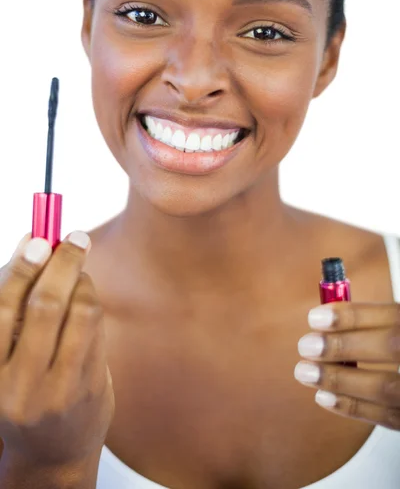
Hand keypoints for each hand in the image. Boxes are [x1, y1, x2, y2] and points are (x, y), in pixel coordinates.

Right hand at [0, 232, 114, 465]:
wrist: (51, 458)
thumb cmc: (24, 396)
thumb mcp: (6, 359)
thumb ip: (16, 309)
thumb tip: (32, 245)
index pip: (2, 307)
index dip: (22, 265)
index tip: (38, 236)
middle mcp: (19, 384)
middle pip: (45, 305)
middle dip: (62, 263)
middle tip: (74, 238)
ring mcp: (58, 389)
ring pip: (79, 313)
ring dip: (82, 280)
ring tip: (78, 271)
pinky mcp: (89, 388)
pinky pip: (96, 329)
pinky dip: (92, 303)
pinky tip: (87, 296)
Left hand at [294, 302, 399, 429]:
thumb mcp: (397, 327)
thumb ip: (375, 322)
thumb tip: (327, 317)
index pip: (394, 316)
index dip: (354, 316)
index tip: (316, 317)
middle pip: (392, 346)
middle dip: (344, 345)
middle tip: (307, 346)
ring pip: (388, 387)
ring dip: (340, 379)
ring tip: (306, 372)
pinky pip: (389, 418)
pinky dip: (353, 407)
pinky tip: (325, 396)